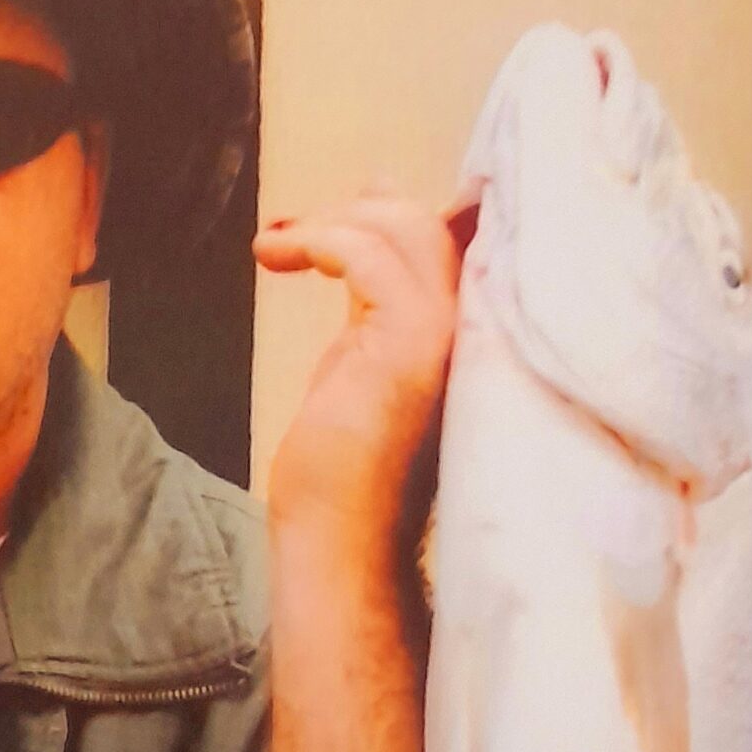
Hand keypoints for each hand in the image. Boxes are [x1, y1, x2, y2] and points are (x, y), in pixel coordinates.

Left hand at [255, 189, 474, 534]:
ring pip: (404, 229)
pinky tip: (277, 255)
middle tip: (291, 233)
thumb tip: (368, 224)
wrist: (343, 543)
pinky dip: (318, 241)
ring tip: (276, 244)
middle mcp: (475, 329)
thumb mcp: (361, 361)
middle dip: (358, 210)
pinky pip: (368, 255)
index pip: (459, 238)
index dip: (400, 208)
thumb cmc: (345, 472)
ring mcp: (451, 333)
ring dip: (329, 223)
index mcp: (469, 335)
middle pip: (431, 223)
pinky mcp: (413, 340)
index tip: (332, 212)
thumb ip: (375, 297)